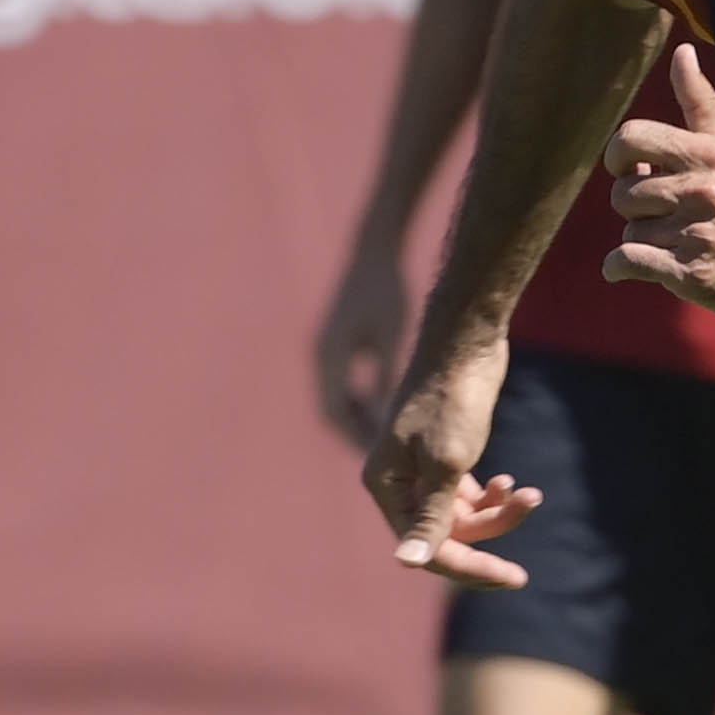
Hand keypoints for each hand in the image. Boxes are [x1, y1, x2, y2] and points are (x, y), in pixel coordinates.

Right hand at [312, 221, 409, 446]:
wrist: (374, 251)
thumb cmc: (386, 288)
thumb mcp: (390, 333)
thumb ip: (386, 373)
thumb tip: (387, 415)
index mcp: (331, 358)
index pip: (336, 414)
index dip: (356, 439)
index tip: (381, 460)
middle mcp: (324, 358)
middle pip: (336, 413)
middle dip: (358, 438)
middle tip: (386, 463)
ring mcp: (329, 352)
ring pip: (342, 401)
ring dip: (360, 423)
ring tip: (390, 447)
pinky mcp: (340, 345)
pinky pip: (348, 386)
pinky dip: (364, 404)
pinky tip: (390, 414)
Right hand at [360, 347, 542, 586]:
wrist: (466, 344)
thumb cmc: (453, 399)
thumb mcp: (446, 463)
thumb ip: (431, 516)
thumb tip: (407, 563)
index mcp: (387, 486)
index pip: (429, 549)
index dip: (472, 568)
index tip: (516, 578)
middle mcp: (398, 484)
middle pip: (448, 537)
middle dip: (492, 532)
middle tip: (531, 512)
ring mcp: (422, 473)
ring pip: (464, 518)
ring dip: (499, 511)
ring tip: (530, 494)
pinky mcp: (445, 459)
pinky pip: (468, 498)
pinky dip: (493, 496)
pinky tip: (513, 484)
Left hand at [603, 46, 714, 322]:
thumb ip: (700, 101)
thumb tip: (682, 51)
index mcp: (710, 154)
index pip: (631, 137)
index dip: (619, 155)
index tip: (631, 170)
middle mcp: (704, 190)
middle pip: (623, 192)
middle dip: (635, 206)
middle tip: (664, 214)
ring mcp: (697, 234)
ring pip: (628, 231)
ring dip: (643, 240)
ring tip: (676, 241)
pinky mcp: (690, 274)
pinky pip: (625, 261)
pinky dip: (621, 268)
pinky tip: (639, 267)